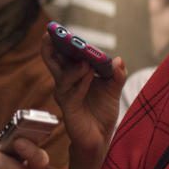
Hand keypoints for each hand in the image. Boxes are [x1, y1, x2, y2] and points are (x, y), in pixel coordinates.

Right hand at [40, 33, 125, 168]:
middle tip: (52, 35)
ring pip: (63, 77)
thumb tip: (118, 60)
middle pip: (53, 62)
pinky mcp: (69, 109)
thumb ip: (116, 74)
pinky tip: (88, 75)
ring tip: (85, 61)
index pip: (62, 55)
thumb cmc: (101, 111)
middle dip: (50, 48)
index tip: (58, 30)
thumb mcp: (113, 89)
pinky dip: (81, 82)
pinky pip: (73, 93)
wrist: (101, 138)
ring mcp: (65, 96)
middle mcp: (65, 83)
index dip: (59, 42)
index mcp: (72, 74)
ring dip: (74, 67)